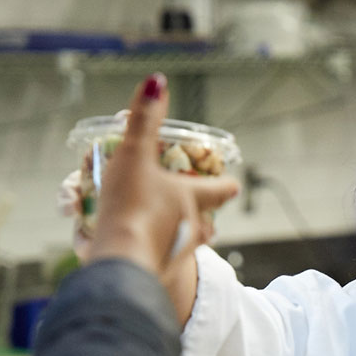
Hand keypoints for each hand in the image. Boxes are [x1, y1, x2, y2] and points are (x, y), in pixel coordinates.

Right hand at [89, 73, 238, 277]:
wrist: (121, 264)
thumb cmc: (131, 206)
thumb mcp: (134, 155)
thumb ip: (143, 119)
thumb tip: (157, 81)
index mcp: (190, 199)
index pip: (219, 190)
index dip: (226, 185)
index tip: (234, 184)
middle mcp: (190, 228)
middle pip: (205, 222)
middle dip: (201, 216)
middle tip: (197, 210)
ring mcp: (175, 255)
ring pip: (184, 244)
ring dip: (177, 236)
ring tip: (164, 231)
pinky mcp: (156, 274)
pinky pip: (159, 261)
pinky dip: (152, 254)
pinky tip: (139, 252)